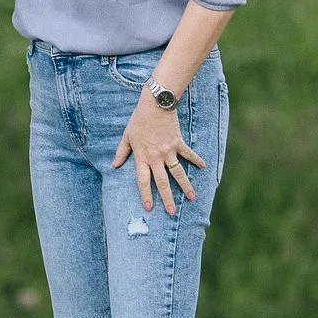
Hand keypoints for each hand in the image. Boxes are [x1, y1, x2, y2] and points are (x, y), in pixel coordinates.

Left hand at [112, 93, 204, 213]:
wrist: (155, 105)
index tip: (149, 207)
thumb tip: (114, 166)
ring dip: (185, 186)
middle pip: (162, 182)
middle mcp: (156, 157)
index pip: (143, 181)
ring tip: (192, 198)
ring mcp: (169, 151)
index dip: (146, 195)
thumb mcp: (127, 137)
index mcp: (142, 157)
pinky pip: (188, 154)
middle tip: (172, 212)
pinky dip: (196, 160)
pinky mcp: (178, 143)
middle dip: (167, 198)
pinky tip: (203, 167)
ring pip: (178, 173)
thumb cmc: (138, 120)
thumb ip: (121, 153)